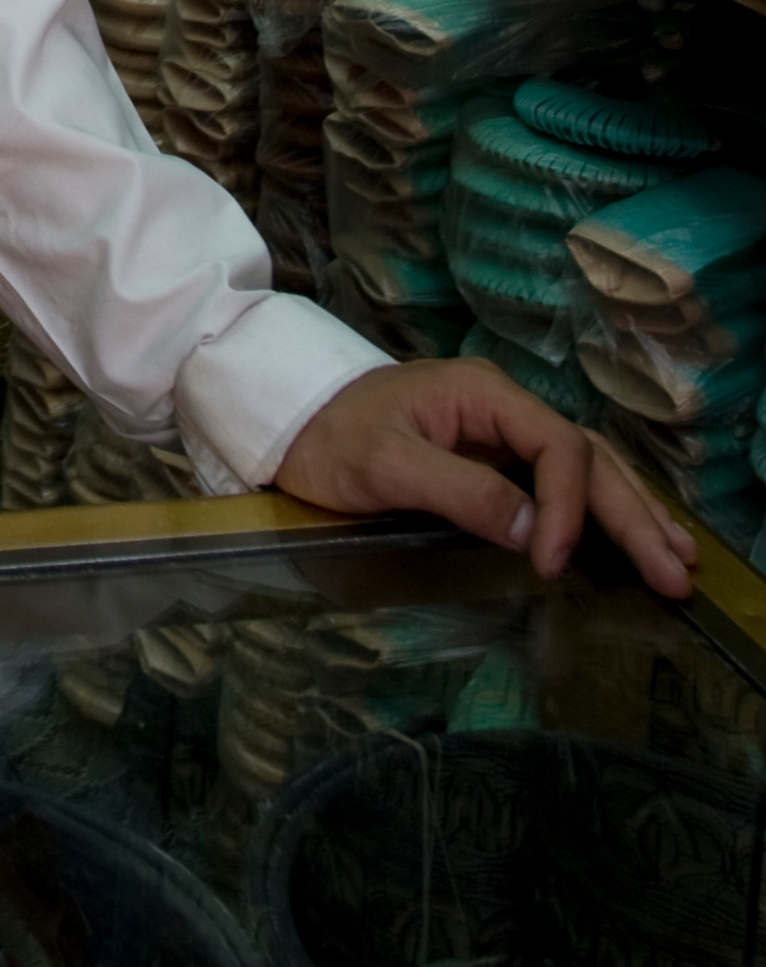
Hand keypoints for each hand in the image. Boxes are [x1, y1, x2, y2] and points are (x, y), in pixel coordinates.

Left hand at [276, 357, 697, 599]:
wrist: (287, 420)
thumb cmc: (328, 437)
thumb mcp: (386, 465)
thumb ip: (463, 492)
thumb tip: (537, 533)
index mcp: (482, 394)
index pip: (556, 448)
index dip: (568, 507)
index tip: (555, 564)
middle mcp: (502, 407)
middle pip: (586, 458)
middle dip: (633, 515)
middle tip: (677, 572)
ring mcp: (499, 433)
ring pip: (585, 469)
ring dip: (631, 512)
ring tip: (678, 556)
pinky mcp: (491, 460)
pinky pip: (561, 482)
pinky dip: (599, 510)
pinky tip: (629, 535)